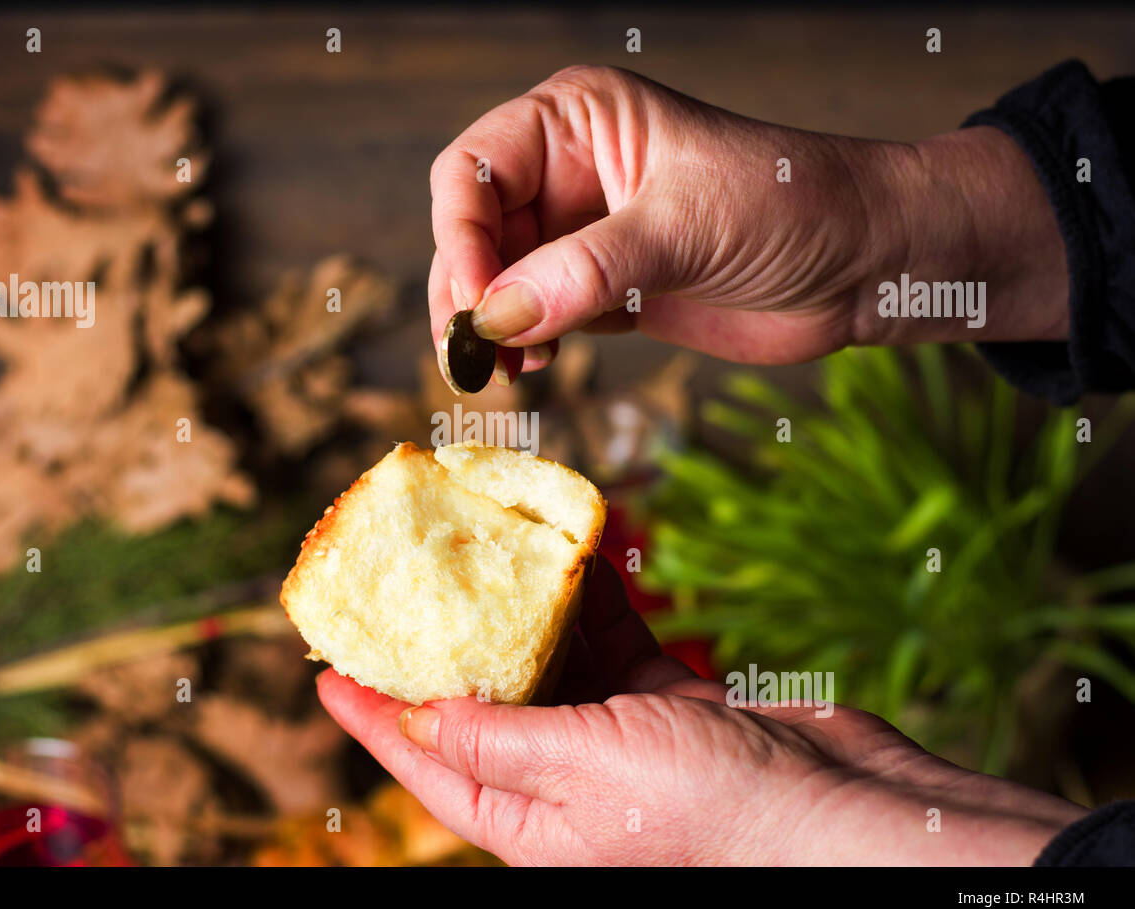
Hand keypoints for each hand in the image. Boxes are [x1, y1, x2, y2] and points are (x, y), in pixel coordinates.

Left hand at [317, 557, 1085, 864]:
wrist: (839, 812)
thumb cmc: (712, 815)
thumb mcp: (581, 773)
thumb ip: (493, 738)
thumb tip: (411, 714)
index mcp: (527, 817)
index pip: (424, 762)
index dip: (371, 717)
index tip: (328, 670)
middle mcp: (562, 779)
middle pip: (484, 699)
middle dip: (453, 636)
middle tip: (416, 576)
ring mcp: (617, 737)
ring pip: (554, 656)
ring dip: (536, 598)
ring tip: (507, 538)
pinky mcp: (668, 701)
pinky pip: (618, 638)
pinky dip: (606, 596)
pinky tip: (594, 551)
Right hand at [428, 65, 1068, 383]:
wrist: (865, 262)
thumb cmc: (793, 204)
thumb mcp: (687, 226)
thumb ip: (588, 268)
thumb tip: (498, 315)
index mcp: (580, 121)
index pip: (474, 171)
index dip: (463, 237)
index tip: (478, 305)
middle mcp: (570, 172)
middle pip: (474, 231)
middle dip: (468, 292)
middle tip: (475, 354)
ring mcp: (584, 234)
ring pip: (497, 281)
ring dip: (490, 327)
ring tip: (508, 369)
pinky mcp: (604, 289)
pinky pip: (537, 317)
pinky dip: (524, 345)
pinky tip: (537, 365)